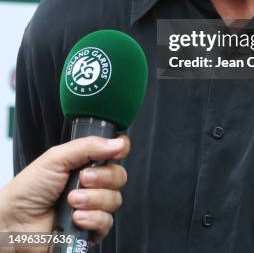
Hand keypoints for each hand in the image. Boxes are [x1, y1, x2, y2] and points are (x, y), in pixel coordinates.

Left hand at [0, 135, 129, 250]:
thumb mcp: (57, 158)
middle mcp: (92, 184)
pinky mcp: (91, 229)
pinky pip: (107, 223)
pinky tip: (76, 218)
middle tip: (82, 179)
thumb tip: (118, 143)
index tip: (115, 152)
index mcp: (85, 163)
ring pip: (114, 200)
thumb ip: (89, 146)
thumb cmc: (28, 189)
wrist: (14, 222)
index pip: (115, 152)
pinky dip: (93, 219)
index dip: (119, 151)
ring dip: (93, 200)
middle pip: (119, 176)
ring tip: (71, 202)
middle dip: (102, 178)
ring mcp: (92, 207)